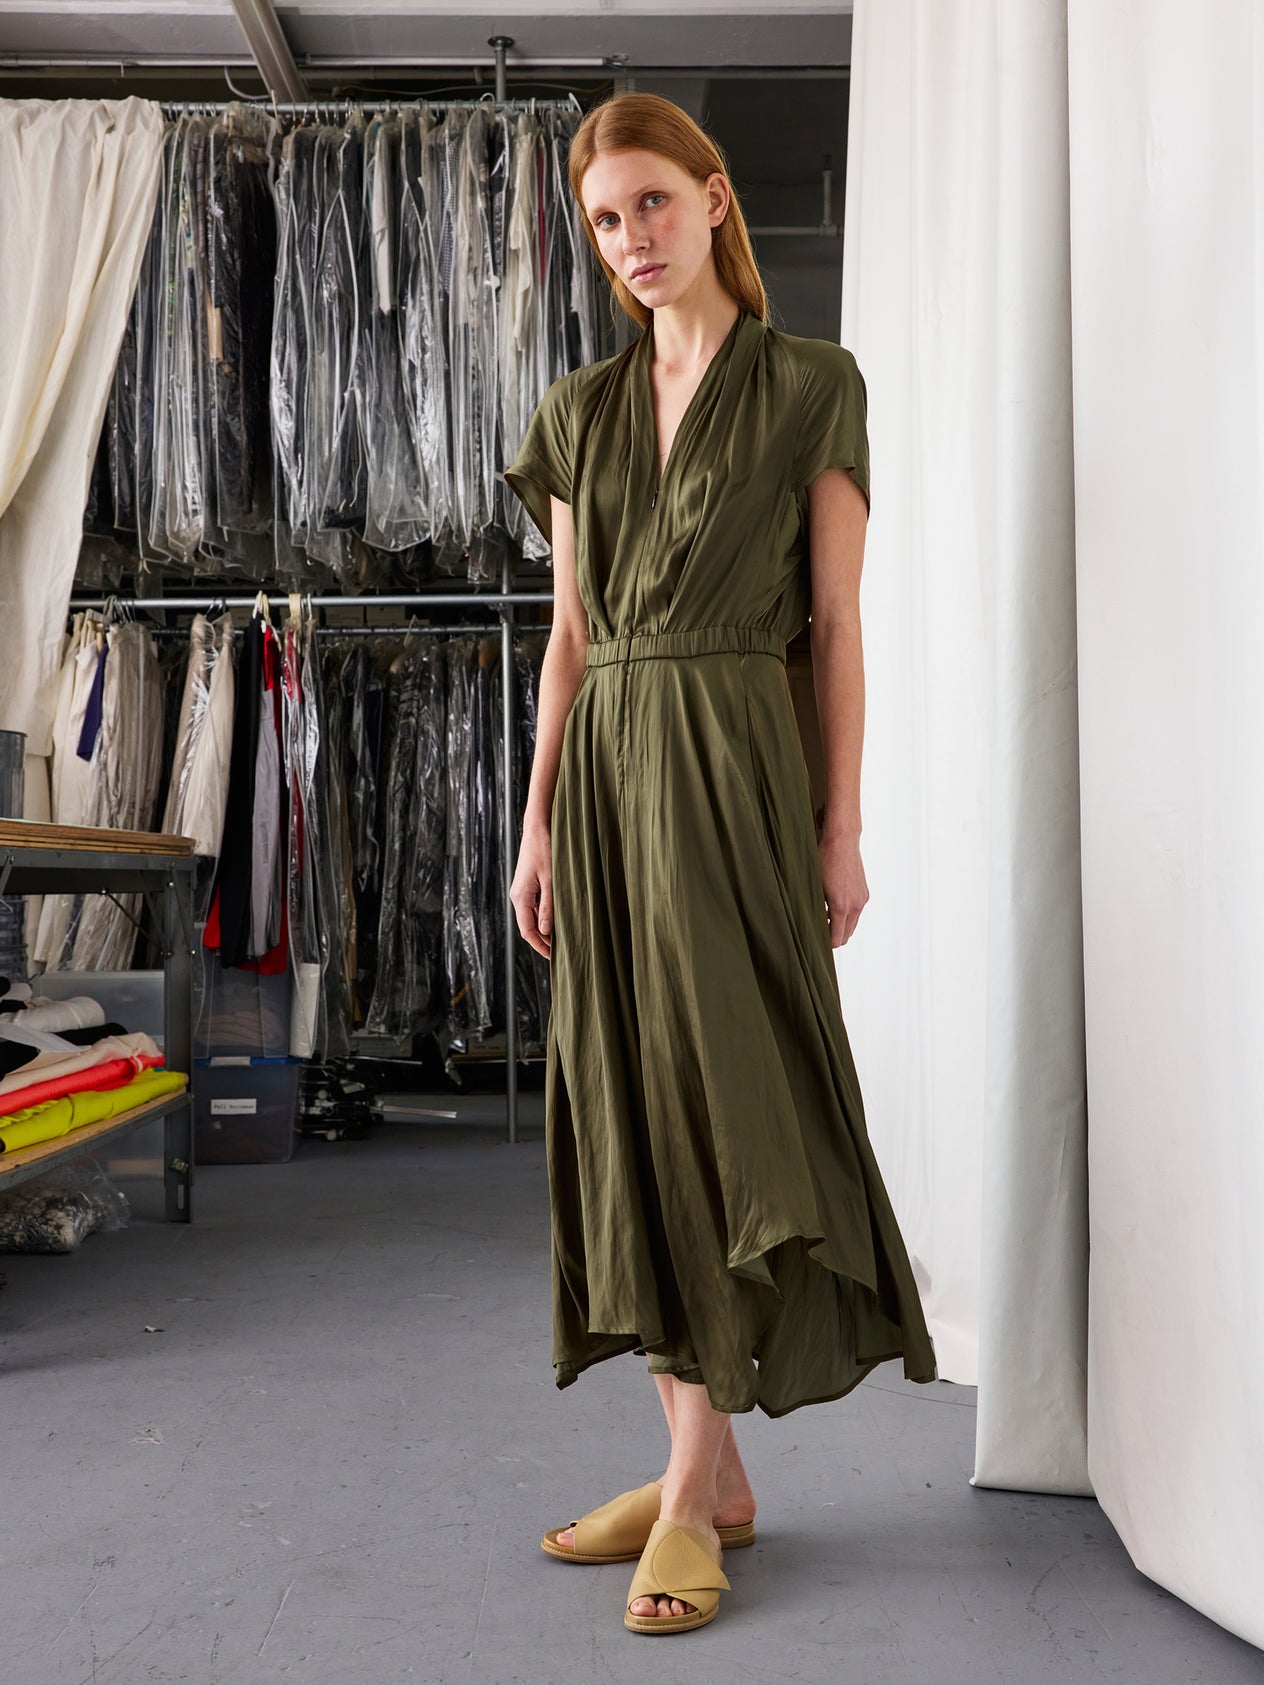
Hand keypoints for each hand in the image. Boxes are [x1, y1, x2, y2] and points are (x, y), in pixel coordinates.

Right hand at [511, 824, 553, 959]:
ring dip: (544, 929)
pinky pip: (534, 907)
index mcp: (520, 897)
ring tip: (561, 939)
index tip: (553, 957)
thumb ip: (548, 906)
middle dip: (542, 940)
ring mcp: (522, 891)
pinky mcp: (528, 886)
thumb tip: (546, 931)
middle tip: (561, 952)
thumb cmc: (546, 851)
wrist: (538, 828)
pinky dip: (544, 917)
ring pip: (531, 917)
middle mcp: (518, 896)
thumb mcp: (551, 880)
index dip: (540, 945)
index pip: (527, 930)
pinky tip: (557, 920)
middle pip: (528, 926)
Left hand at [819, 829, 867, 947]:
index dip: (827, 944)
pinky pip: (856, 912)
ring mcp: (862, 899)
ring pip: (853, 924)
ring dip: (841, 926)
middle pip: (847, 935)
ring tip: (824, 920)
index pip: (837, 938)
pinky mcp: (865, 893)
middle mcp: (855, 905)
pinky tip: (833, 907)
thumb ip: (816, 908)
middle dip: (834, 937)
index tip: (816, 943)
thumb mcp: (815, 886)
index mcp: (841, 906)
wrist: (842, 841)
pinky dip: (847, 915)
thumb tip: (812, 923)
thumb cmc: (823, 860)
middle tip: (818, 933)